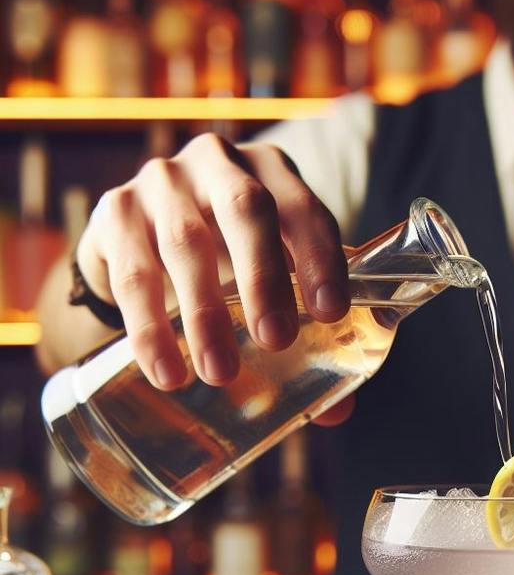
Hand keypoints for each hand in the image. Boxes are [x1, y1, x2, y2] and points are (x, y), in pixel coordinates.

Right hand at [76, 134, 349, 390]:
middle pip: (245, 209)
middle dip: (264, 278)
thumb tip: (339, 411)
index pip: (304, 208)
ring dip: (205, 314)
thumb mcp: (276, 281)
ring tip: (220, 374)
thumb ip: (311, 337)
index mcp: (272, 172)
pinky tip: (168, 372)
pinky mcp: (114, 211)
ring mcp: (161, 181)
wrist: (145, 242)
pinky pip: (133, 273)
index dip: (320, 258)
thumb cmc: (233, 260)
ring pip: (186, 243)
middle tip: (276, 341)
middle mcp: (218, 163)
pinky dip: (150, 328)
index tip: (330, 314)